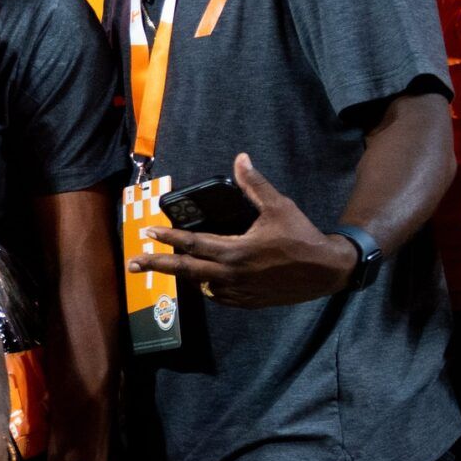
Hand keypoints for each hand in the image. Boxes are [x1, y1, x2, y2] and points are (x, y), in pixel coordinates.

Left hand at [129, 153, 357, 307]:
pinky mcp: (247, 302)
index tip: (146, 234)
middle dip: (157, 265)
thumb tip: (241, 159)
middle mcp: (231, 274)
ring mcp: (238, 292)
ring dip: (182, 276)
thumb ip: (254, 185)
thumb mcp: (278, 206)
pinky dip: (206, 286)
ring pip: (200, 285)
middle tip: (133, 263)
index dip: (166, 238)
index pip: (191, 243)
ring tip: (165, 267)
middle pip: (185, 270)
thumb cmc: (301, 236)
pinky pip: (218, 296)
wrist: (327, 270)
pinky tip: (200, 279)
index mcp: (235, 251)